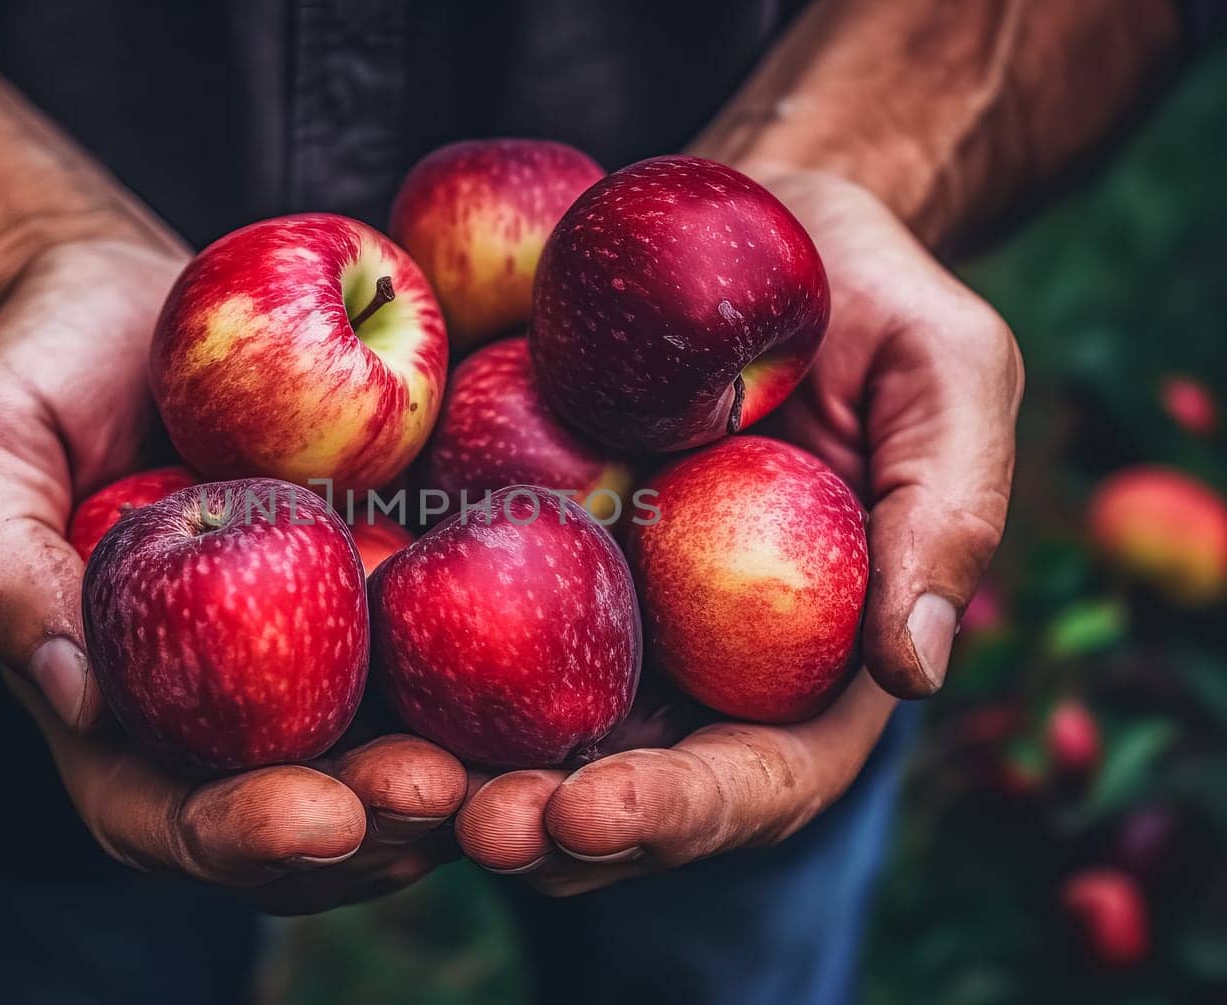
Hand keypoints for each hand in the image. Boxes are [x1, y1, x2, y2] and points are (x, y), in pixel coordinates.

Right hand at [0, 238, 465, 912]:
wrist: (128, 297)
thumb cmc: (37, 362)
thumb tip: (74, 692)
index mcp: (109, 700)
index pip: (163, 813)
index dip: (240, 836)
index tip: (321, 815)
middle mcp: (212, 701)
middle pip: (292, 815)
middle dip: (368, 826)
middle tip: (442, 792)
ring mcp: (300, 655)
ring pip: (377, 763)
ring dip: (446, 785)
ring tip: (508, 770)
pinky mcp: (373, 592)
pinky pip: (434, 661)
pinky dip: (487, 692)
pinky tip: (546, 686)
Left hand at [457, 169, 1021, 894]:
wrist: (753, 220)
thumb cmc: (870, 293)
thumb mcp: (947, 374)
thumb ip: (946, 515)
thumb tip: (914, 672)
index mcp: (812, 657)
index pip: (761, 777)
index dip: (684, 813)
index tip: (598, 808)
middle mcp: (700, 660)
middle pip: (628, 786)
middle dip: (556, 828)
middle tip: (479, 826)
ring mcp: (605, 614)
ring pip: (530, 736)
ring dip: (467, 779)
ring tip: (401, 787)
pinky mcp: (522, 552)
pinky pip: (462, 630)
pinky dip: (415, 675)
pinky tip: (357, 685)